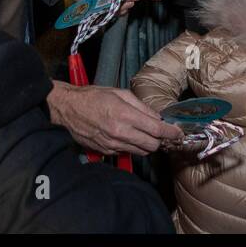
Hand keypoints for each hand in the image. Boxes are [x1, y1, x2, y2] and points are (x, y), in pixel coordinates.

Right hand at [47, 82, 184, 155]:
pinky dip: (133, 146)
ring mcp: (112, 144)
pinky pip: (127, 152)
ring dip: (148, 144)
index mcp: (124, 115)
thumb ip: (140, 105)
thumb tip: (156, 116)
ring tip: (146, 134)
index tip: (178, 132)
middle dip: (161, 140)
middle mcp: (120, 133)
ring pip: (141, 151)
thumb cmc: (92, 97)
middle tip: (163, 133)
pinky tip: (129, 136)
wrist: (67, 109)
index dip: (171, 132)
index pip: (156, 130)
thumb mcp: (119, 93)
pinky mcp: (106, 151)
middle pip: (152, 145)